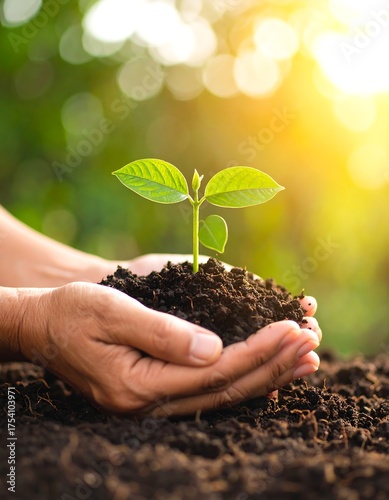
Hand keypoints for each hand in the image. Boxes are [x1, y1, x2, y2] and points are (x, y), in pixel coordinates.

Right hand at [19, 283, 320, 415]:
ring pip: (222, 396)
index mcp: (138, 384)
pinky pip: (208, 393)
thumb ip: (162, 332)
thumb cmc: (72, 313)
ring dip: (265, 375)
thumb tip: (215, 348)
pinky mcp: (155, 393)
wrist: (43, 327)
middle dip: (272, 364)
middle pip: (225, 389)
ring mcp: (152, 403)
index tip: (290, 327)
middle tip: (310, 341)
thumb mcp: (112, 312)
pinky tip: (267, 372)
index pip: (214, 371)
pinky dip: (242, 380)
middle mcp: (148, 404)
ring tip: (304, 359)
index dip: (257, 350)